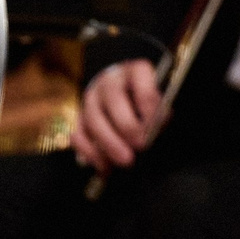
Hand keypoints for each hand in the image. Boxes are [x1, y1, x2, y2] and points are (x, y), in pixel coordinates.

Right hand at [77, 59, 164, 173]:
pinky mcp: (78, 116)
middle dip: (128, 127)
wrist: (124, 86)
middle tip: (140, 146)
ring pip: (93, 120)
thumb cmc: (149, 95)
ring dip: (109, 144)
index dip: (149, 108)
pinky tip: (104, 166)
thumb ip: (160, 110)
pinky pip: (78, 135)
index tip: (155, 127)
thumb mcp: (161, 95)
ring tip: (125, 161)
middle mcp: (110, 81)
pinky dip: (89, 153)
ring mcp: (91, 98)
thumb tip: (156, 129)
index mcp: (136, 71)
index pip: (143, 86)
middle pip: (114, 102)